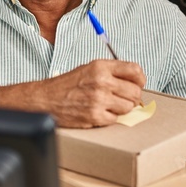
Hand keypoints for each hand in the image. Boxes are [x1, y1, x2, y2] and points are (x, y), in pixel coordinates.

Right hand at [0, 60, 144, 127]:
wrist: (45, 99)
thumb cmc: (66, 85)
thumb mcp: (88, 69)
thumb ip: (111, 72)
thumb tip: (134, 82)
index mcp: (101, 66)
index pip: (135, 70)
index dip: (140, 79)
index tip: (138, 84)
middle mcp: (101, 81)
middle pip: (135, 92)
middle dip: (132, 98)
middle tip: (123, 99)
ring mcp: (99, 100)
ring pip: (128, 107)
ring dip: (121, 109)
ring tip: (109, 106)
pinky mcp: (95, 116)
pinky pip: (115, 119)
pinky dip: (109, 118)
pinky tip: (99, 113)